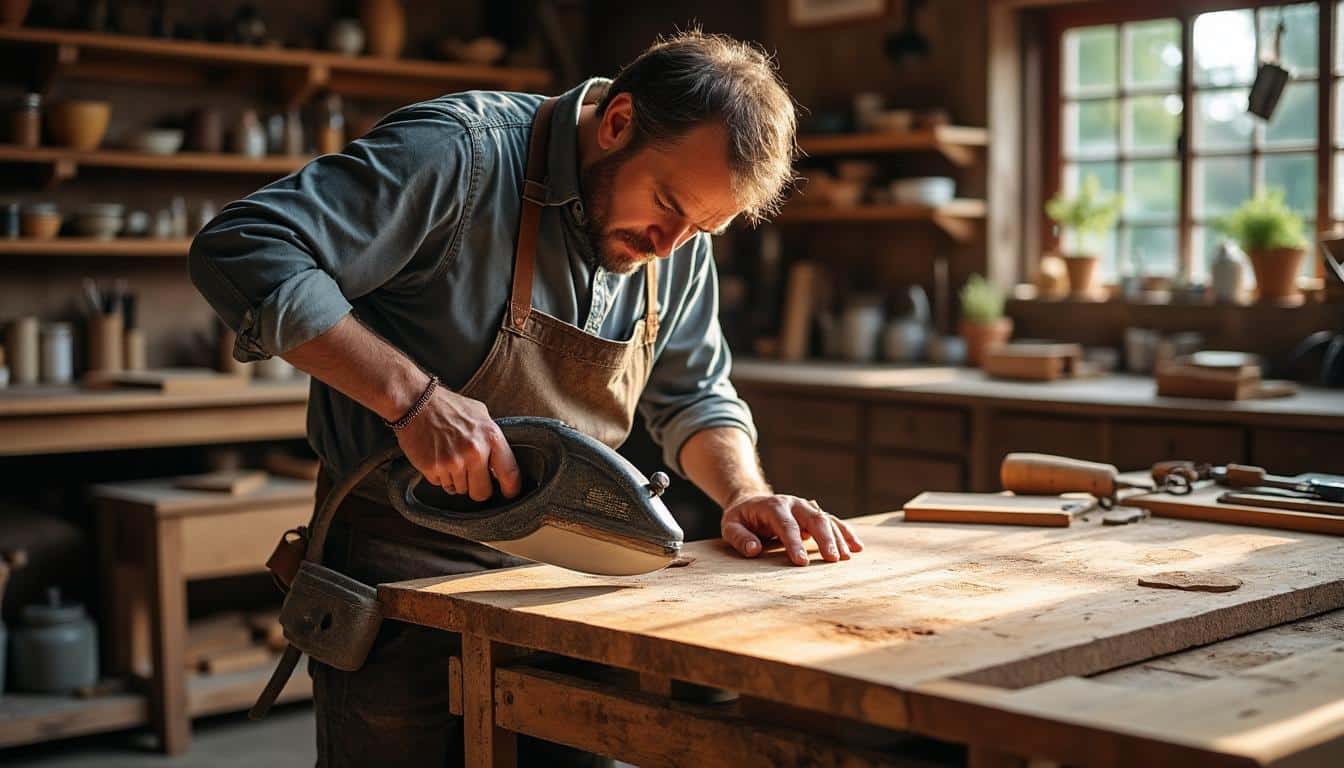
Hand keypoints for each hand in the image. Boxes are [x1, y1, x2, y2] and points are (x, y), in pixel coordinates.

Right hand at [395, 386, 520, 501]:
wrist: (415, 402)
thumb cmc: (449, 406)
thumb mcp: (480, 415)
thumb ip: (492, 439)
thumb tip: (501, 462)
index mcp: (491, 437)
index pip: (510, 474)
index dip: (511, 489)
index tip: (508, 492)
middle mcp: (474, 452)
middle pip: (482, 493)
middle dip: (478, 488)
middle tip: (472, 476)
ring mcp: (453, 462)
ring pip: (460, 490)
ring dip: (457, 480)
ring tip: (450, 458)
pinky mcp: (433, 468)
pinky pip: (442, 485)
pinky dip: (440, 476)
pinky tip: (438, 458)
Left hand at [720, 494, 863, 565]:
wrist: (751, 500)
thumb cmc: (741, 518)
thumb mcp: (731, 525)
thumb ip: (739, 538)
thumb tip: (753, 550)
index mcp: (773, 506)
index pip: (786, 525)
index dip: (794, 543)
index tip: (801, 562)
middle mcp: (794, 504)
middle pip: (814, 519)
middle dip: (824, 539)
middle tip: (832, 560)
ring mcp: (806, 508)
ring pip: (827, 520)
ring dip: (838, 538)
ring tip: (846, 557)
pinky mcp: (814, 515)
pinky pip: (834, 522)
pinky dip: (846, 534)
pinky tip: (857, 548)